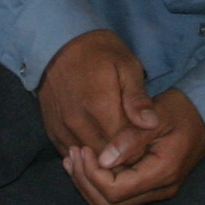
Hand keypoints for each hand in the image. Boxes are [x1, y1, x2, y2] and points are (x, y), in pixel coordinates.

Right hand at [38, 29, 163, 169]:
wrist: (58, 44)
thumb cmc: (99, 53)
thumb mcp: (126, 66)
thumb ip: (137, 98)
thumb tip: (152, 124)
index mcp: (100, 107)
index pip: (125, 146)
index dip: (139, 149)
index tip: (148, 143)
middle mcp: (78, 123)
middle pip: (106, 157)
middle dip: (123, 159)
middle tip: (136, 149)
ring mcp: (62, 128)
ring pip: (87, 159)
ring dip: (104, 159)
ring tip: (119, 150)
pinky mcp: (52, 131)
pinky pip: (70, 154)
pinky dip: (85, 156)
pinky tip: (98, 148)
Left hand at [65, 88, 204, 204]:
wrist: (204, 116)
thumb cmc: (180, 111)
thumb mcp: (155, 117)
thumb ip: (130, 139)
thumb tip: (103, 160)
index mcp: (162, 172)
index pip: (116, 190)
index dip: (92, 174)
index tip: (82, 149)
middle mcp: (160, 190)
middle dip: (85, 182)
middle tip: (74, 154)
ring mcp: (156, 193)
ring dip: (88, 187)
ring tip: (75, 160)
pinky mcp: (150, 189)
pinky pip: (117, 200)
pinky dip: (98, 187)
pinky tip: (87, 165)